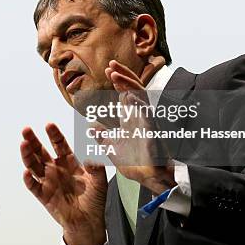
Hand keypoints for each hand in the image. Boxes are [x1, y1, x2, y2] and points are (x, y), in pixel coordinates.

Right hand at [20, 123, 107, 244]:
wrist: (89, 222)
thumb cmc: (94, 199)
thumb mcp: (99, 178)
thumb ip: (96, 163)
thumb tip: (94, 149)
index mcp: (68, 162)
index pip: (59, 144)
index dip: (54, 134)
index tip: (49, 125)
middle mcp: (56, 169)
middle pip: (41, 151)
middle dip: (33, 140)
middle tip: (26, 130)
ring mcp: (48, 181)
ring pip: (34, 166)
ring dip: (27, 155)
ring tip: (24, 145)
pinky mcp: (44, 195)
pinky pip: (34, 186)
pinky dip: (29, 180)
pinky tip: (27, 173)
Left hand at [98, 56, 175, 193]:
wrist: (149, 179)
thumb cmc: (136, 163)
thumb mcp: (113, 147)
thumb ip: (103, 136)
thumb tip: (91, 127)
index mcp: (131, 118)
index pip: (125, 93)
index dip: (118, 81)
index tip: (107, 70)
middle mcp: (140, 116)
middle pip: (134, 89)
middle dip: (123, 76)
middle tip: (111, 65)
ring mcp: (147, 123)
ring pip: (141, 97)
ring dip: (128, 85)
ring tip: (116, 75)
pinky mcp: (152, 133)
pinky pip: (147, 115)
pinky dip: (138, 105)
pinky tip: (129, 96)